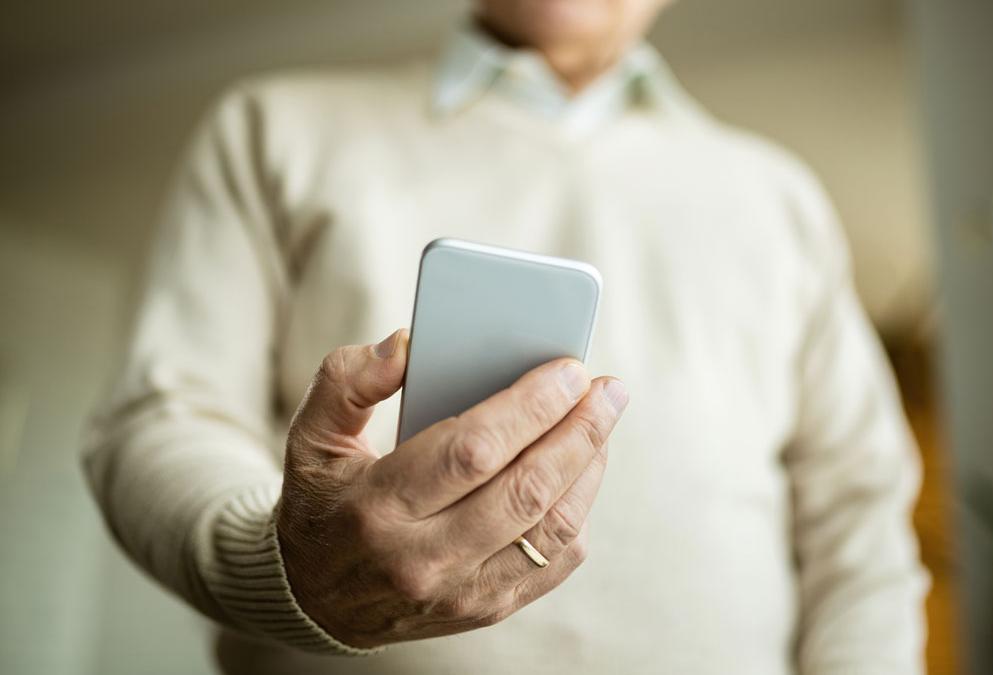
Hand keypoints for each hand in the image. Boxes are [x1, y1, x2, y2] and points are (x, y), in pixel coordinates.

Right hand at [275, 329, 627, 648]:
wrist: (314, 600)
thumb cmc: (323, 501)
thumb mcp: (312, 435)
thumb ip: (348, 380)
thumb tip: (409, 344)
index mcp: (376, 507)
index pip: (470, 452)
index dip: (530, 408)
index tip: (568, 370)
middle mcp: (421, 559)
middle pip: (524, 489)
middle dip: (578, 431)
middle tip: (608, 389)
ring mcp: (460, 592)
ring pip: (550, 529)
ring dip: (588, 468)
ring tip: (602, 420)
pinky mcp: (486, 609)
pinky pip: (555, 561)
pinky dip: (578, 510)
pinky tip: (582, 468)